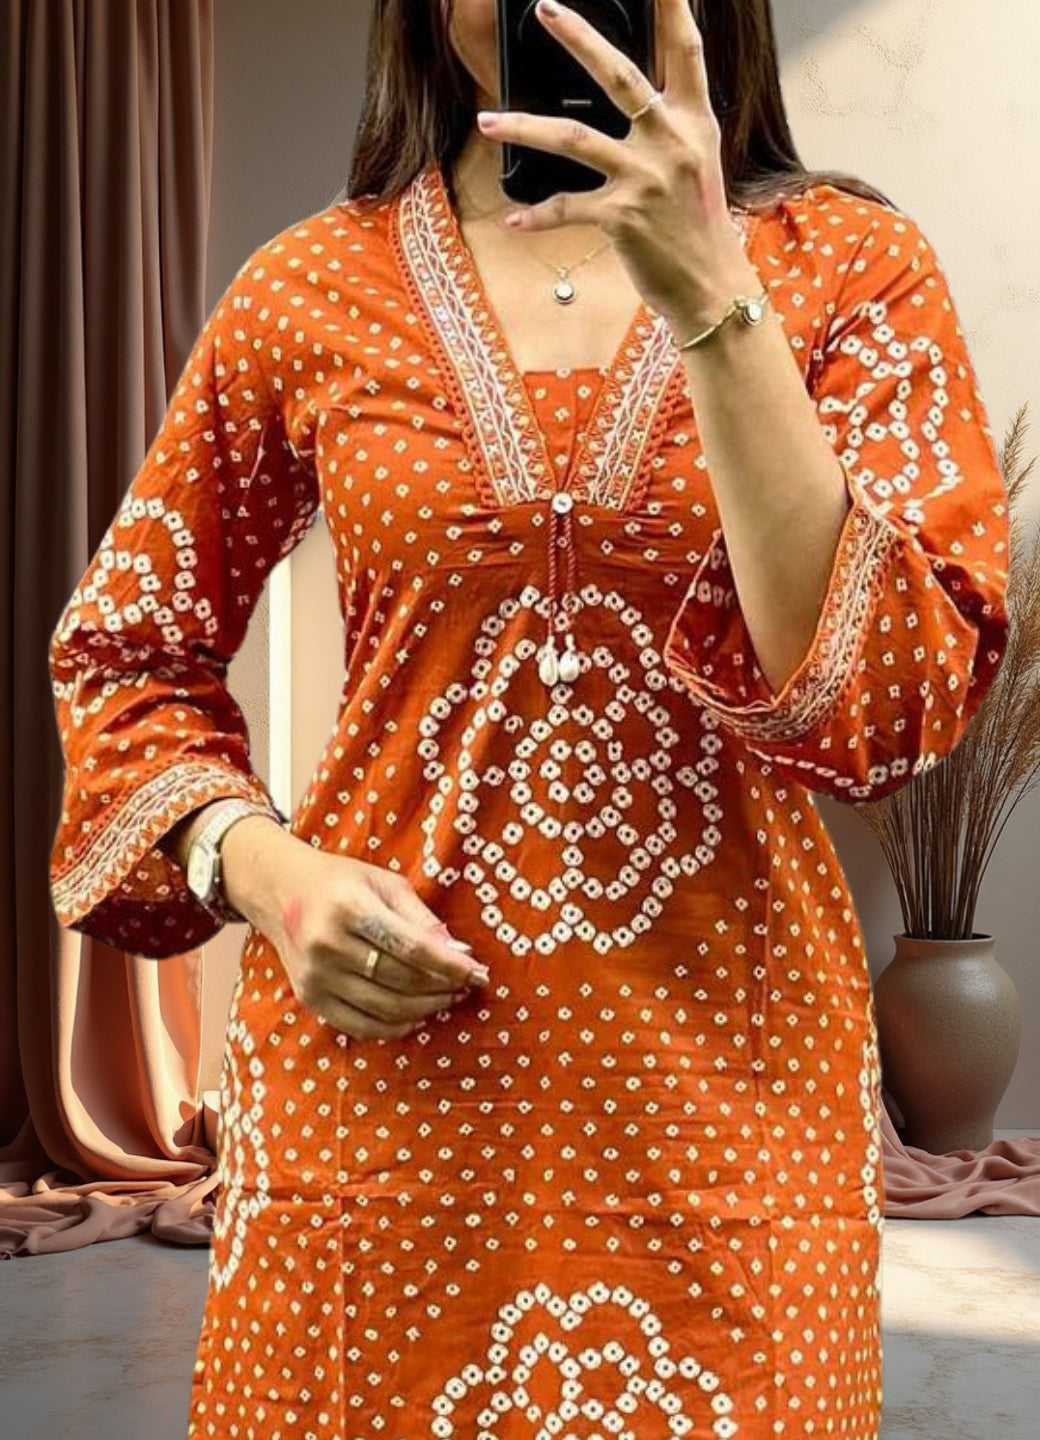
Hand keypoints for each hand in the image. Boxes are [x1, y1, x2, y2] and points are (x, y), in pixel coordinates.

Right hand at [223, 824, 489, 1040]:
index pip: (411, 946)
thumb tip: (458, 952)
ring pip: (384, 1007)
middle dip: (442, 986)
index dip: (449, 964)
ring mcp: (315, 975)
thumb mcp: (384, 883)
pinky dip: (394, 1026)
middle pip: (400, 979)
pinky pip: (360, 1025)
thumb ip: (420, 917)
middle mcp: (327, 944)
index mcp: (349, 907)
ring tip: (447, 998)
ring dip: (425, 1008)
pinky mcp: (309, 998)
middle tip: (466, 985)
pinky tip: (415, 1015)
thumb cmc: (341, 882)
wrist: (279, 890)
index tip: (478, 972)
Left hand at [475, 0, 754, 328]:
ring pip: (573, 138)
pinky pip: (567, 207)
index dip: (672, 6)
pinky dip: (537, 215)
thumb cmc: (698, 225)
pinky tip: (514, 218)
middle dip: (580, 38)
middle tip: (546, 10)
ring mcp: (645, 178)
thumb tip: (637, 94)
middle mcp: (671, 142)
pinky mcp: (622, 217)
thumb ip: (670, 123)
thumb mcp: (698, 162)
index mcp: (694, 122)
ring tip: (487, 120)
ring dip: (523, 127)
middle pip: (619, 76)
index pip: (684, 49)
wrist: (711, 286)